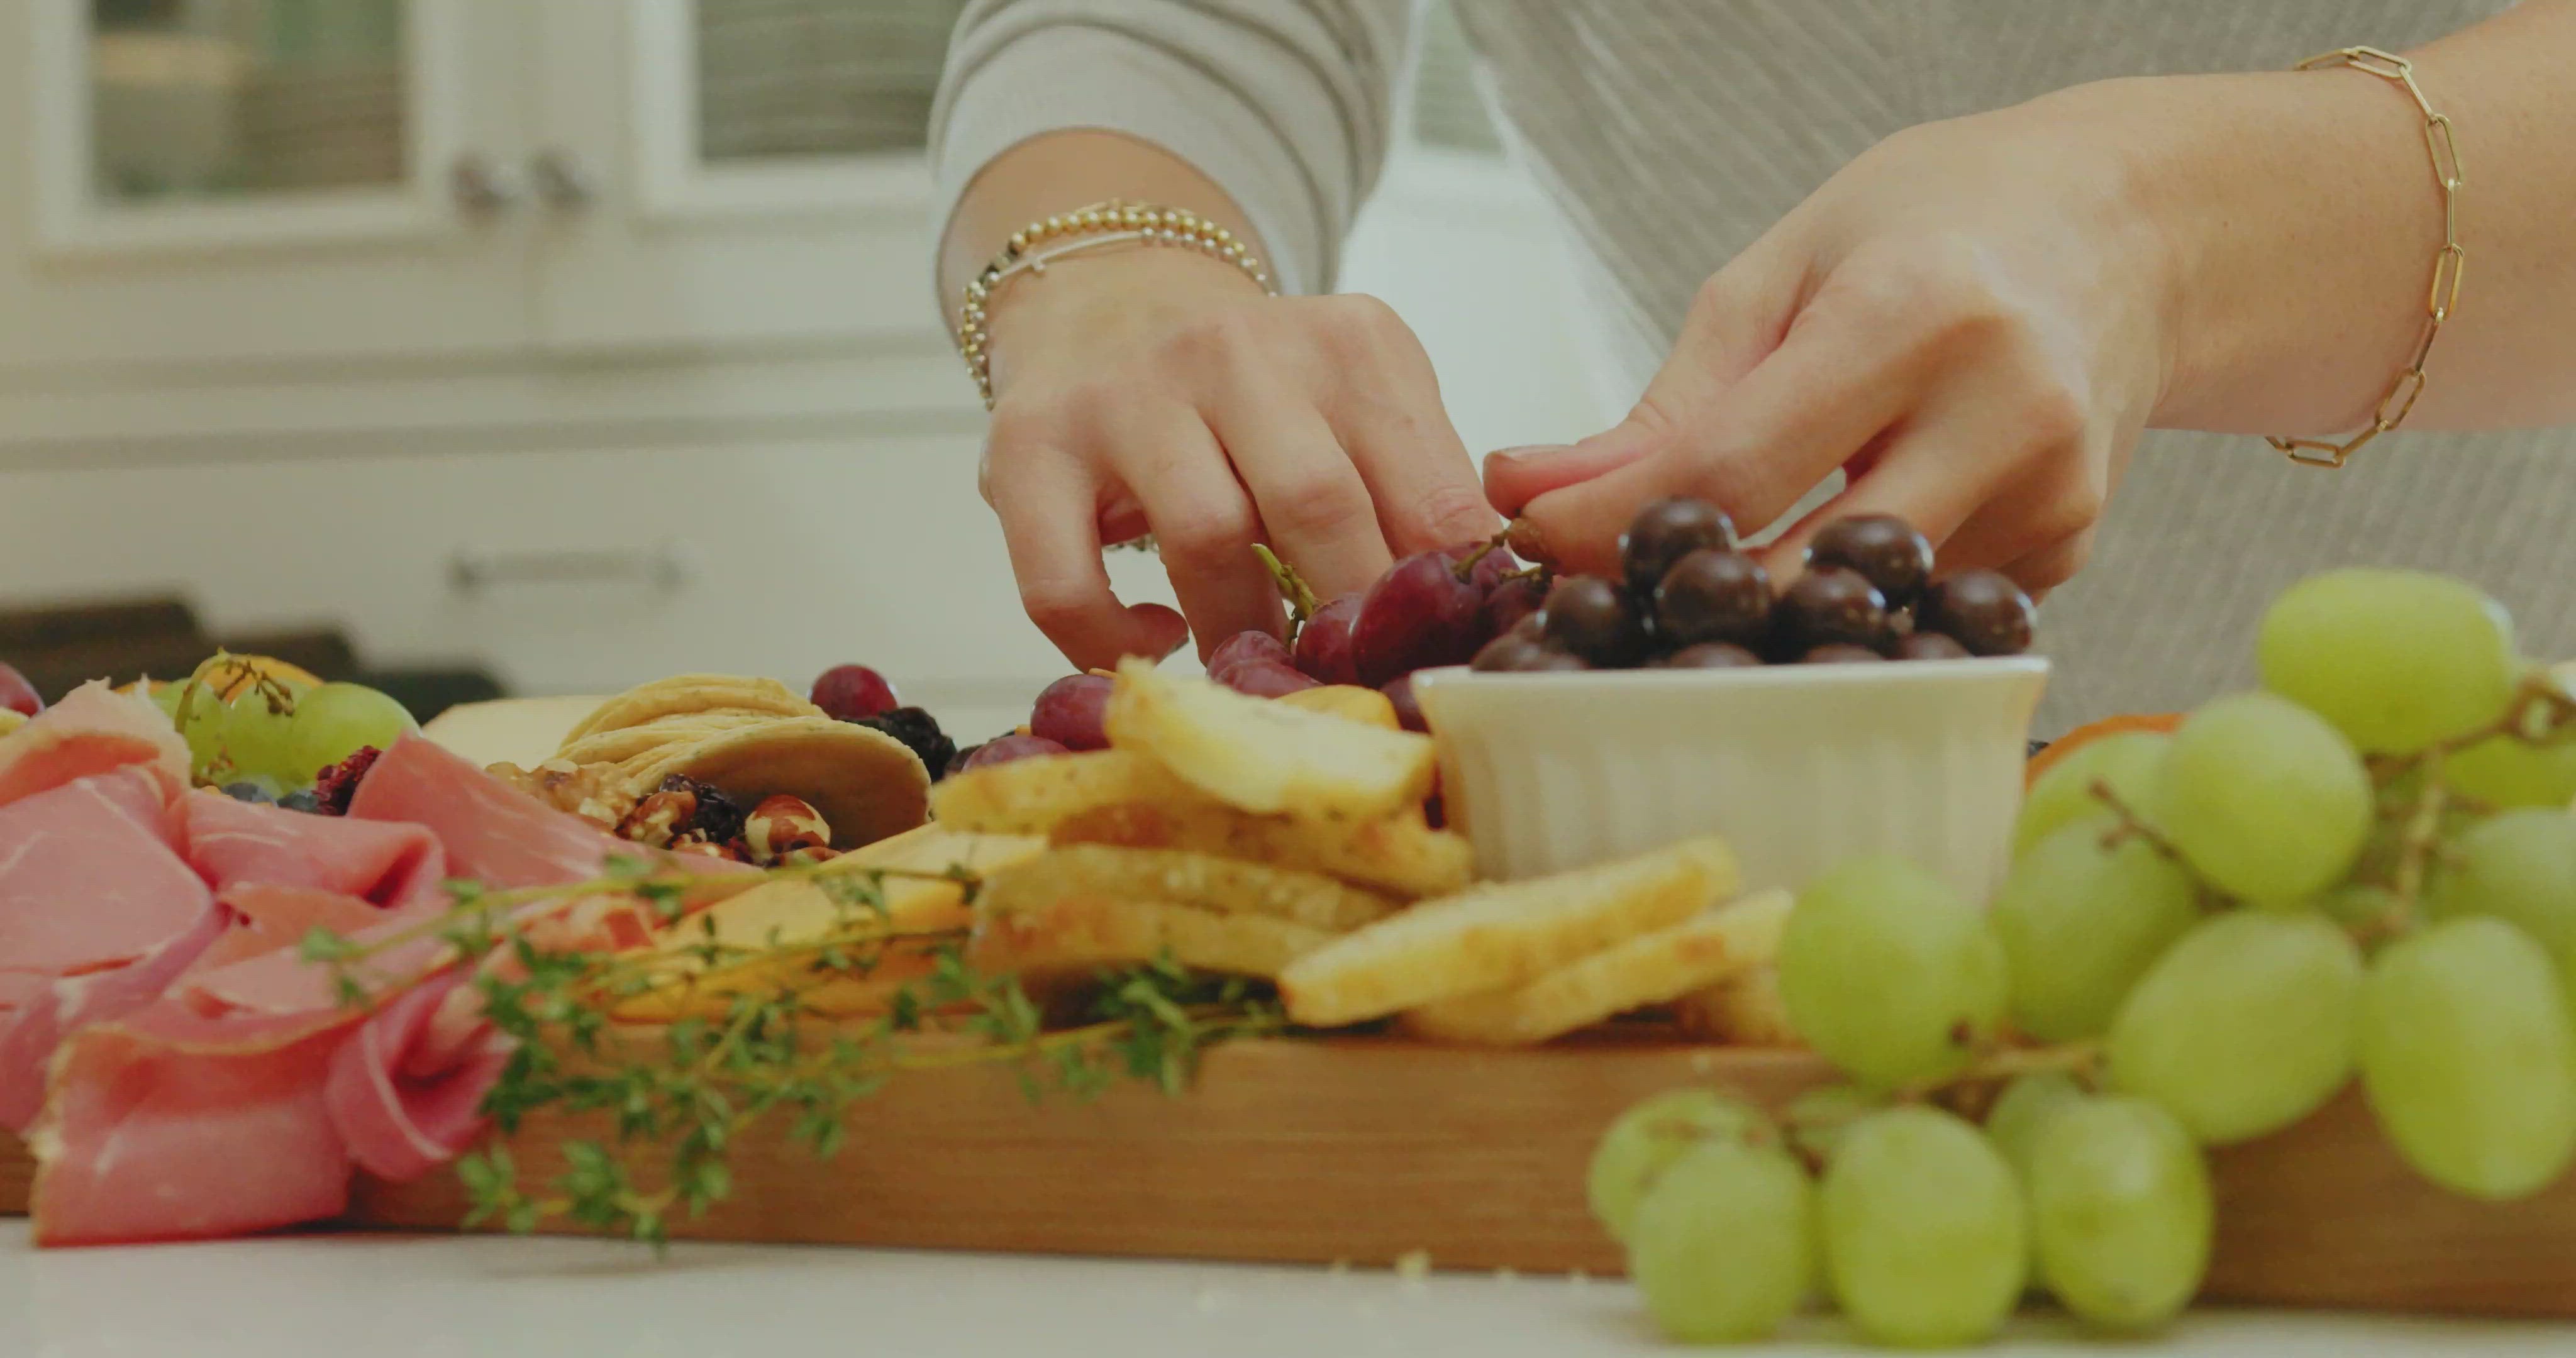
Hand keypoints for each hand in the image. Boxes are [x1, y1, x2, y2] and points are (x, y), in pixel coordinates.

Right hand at [978, 248, 1494, 669]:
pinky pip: (1065, 582)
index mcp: (1348, 344)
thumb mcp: (1361, 406)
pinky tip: (1159, 638)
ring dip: (1241, 634)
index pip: (1426, 491)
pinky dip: (1112, 639)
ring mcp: (1129, 394)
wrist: (1107, 302)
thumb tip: (1489, 611)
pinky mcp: (1031, 450)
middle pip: (1318, 504)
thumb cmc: (1256, 393)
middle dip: (1347, 621)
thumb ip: (1421, 490)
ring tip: (1259, 666)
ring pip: (1206, 540)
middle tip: (1355, 688)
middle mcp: (1236, 348)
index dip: (1444, 603)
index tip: (1449, 672)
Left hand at [1488, 84, 2181, 595]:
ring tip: (1692, 578)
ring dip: (1759, 615)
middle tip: (1593, 591)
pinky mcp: (2068, 550)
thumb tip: (1533, 494)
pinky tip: (1818, 556)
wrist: (2124, 229)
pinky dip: (1847, 601)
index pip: (1732, 472)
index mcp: (1915, 316)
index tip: (1531, 539)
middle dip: (1678, 595)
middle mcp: (2003, 412)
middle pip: (1799, 571)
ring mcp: (2051, 496)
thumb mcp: (1780, 274)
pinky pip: (1916, 612)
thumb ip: (1664, 404)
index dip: (1613, 526)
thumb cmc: (1931, 227)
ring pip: (1859, 615)